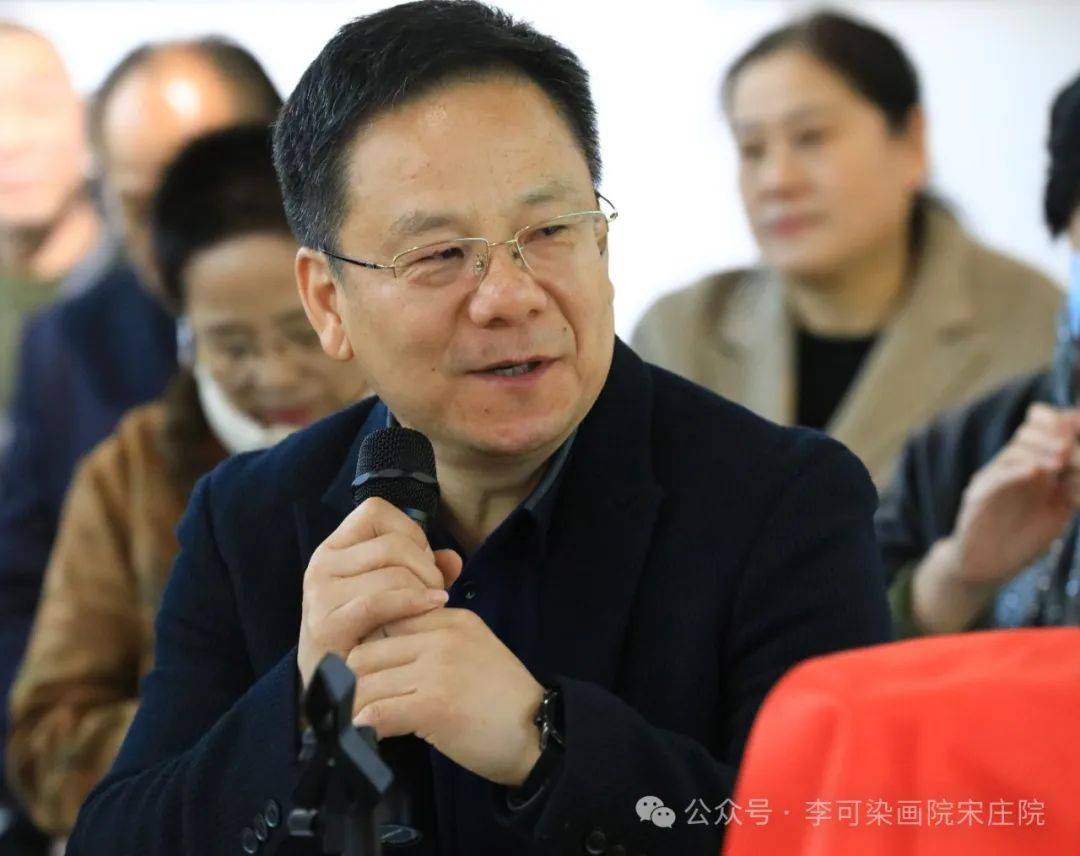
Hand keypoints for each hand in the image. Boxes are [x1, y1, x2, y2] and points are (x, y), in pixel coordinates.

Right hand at [297, 497, 462, 688]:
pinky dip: (413, 602)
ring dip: (423, 587)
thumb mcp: (395, 593)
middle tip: (434, 590)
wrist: (334, 688)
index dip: (410, 532)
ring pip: (392, 571)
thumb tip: (454, 558)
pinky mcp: (327, 624)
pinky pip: (380, 601)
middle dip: (425, 565)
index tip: (422, 562)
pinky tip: (433, 607)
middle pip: (392, 543)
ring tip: (431, 606)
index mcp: (334, 548)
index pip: (376, 512)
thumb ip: (424, 571)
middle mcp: (321, 564)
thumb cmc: (370, 634)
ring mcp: (320, 594)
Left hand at [347, 607, 544, 787]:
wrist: (540, 733)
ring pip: (365, 681)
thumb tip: (383, 649)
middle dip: (356, 679)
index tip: (369, 673)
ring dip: (357, 706)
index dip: (371, 649)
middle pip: (367, 649)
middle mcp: (442, 636)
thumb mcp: (472, 649)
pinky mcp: (433, 705)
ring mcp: (437, 669)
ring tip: (361, 721)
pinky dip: (366, 726)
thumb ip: (434, 640)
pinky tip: (370, 735)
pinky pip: (377, 712)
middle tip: (358, 702)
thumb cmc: (503, 699)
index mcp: (451, 618)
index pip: (386, 618)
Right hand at [952, 403, 1079, 585]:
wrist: (987, 567)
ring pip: (1014, 451)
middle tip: (1068, 445)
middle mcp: (1011, 467)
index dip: (1061, 423)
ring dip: (1039, 450)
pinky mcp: (978, 496)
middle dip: (1052, 434)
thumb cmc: (1022, 541)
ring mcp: (993, 479)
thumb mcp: (1057, 511)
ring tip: (1060, 458)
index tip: (1079, 423)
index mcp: (1031, 467)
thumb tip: (1078, 464)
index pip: (1043, 431)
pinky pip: (998, 477)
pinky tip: (1036, 472)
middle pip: (1028, 434)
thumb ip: (1070, 488)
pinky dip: (1017, 471)